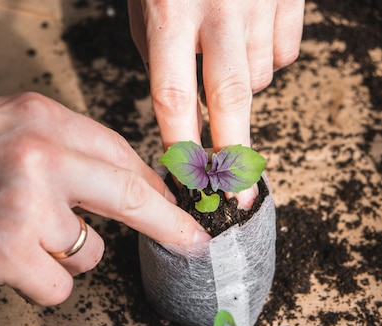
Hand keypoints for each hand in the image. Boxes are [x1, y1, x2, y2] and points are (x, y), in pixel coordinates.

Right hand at [0, 93, 209, 304]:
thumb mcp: (5, 135)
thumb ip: (63, 151)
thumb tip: (133, 184)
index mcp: (38, 117)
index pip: (119, 153)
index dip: (156, 188)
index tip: (181, 208)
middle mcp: (36, 154)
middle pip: (128, 194)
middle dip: (169, 225)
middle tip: (194, 243)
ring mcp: (21, 205)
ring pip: (90, 252)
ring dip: (65, 256)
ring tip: (19, 239)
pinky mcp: (6, 253)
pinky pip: (60, 286)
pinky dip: (42, 284)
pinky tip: (8, 264)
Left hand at [128, 0, 304, 204]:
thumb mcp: (149, 3)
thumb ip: (163, 56)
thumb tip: (185, 111)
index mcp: (172, 12)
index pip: (173, 96)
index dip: (181, 145)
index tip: (185, 181)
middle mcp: (219, 10)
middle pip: (231, 99)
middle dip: (234, 154)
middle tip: (239, 197)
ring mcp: (260, 3)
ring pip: (258, 77)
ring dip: (243, 83)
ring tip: (226, 52)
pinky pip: (285, 53)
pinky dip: (270, 56)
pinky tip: (253, 34)